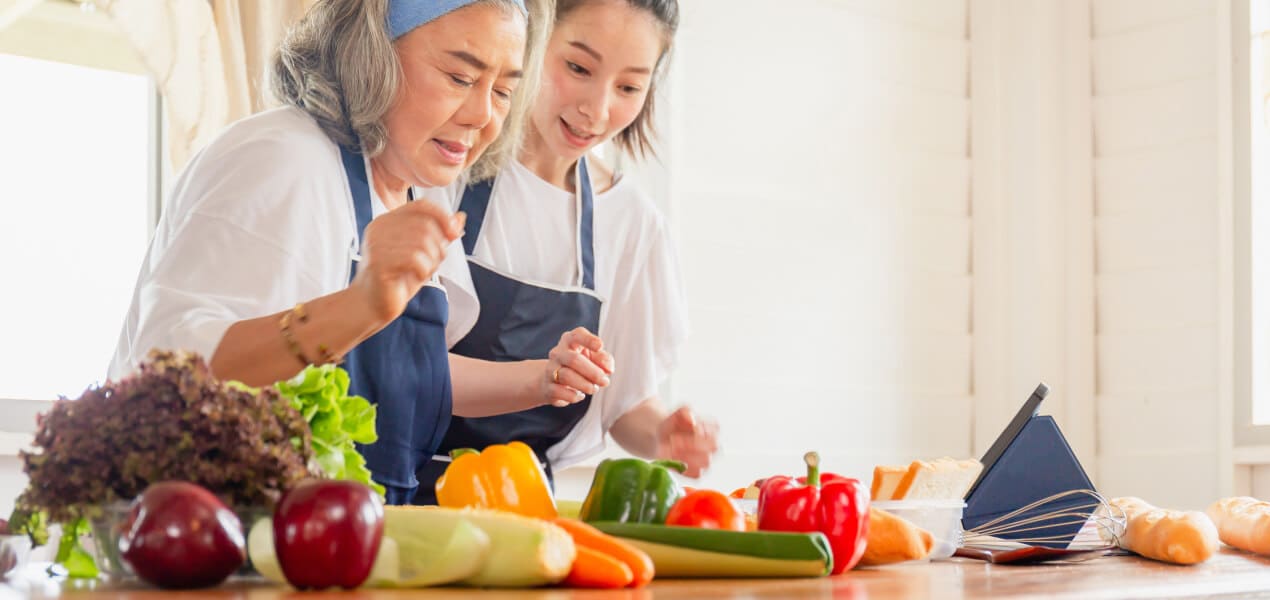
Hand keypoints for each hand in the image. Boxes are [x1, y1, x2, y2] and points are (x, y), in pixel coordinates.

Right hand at [351, 202, 463, 323]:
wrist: (373, 305)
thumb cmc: (399, 279)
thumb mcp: (425, 254)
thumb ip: (440, 235)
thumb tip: (460, 217)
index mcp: (388, 221)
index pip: (421, 206)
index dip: (443, 216)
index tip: (454, 234)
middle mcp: (379, 228)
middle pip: (426, 225)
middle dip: (439, 246)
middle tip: (433, 263)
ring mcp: (376, 244)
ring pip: (422, 242)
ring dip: (432, 261)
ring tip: (423, 272)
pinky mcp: (378, 263)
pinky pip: (414, 259)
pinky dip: (423, 270)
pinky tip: (416, 277)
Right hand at [542, 327, 614, 407]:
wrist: (552, 380)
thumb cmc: (580, 366)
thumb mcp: (594, 358)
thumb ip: (604, 359)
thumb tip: (608, 369)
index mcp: (570, 341)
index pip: (577, 335)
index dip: (589, 340)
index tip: (600, 346)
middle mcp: (558, 353)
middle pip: (573, 359)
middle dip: (592, 372)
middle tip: (605, 381)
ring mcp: (550, 369)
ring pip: (566, 376)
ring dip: (585, 385)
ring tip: (594, 388)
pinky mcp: (548, 387)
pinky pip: (560, 392)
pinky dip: (574, 395)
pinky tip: (580, 395)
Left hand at [656, 406, 718, 477]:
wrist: (661, 438)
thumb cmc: (673, 425)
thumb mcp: (676, 414)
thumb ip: (684, 412)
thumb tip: (691, 419)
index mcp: (712, 428)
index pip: (715, 429)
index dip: (700, 428)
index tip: (685, 427)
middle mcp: (713, 444)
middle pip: (714, 446)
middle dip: (693, 443)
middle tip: (674, 439)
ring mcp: (706, 459)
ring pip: (706, 461)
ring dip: (688, 456)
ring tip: (672, 449)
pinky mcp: (697, 472)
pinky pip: (696, 474)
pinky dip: (684, 467)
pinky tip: (674, 460)